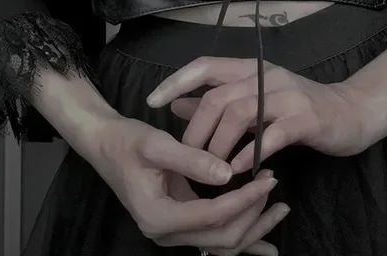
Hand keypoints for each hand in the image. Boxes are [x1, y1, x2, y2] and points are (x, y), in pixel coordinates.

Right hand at [90, 115, 289, 253]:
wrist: (106, 144)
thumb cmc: (129, 141)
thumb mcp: (157, 144)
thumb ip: (192, 159)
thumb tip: (227, 174)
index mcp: (159, 216)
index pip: (213, 215)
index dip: (244, 199)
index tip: (267, 178)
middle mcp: (166, 233)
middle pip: (222, 239)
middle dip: (254, 215)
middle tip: (273, 184)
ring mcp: (173, 233)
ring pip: (222, 245)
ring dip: (253, 229)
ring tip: (280, 208)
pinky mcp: (180, 224)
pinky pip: (214, 240)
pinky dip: (241, 239)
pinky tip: (265, 243)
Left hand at [146, 57, 369, 173]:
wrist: (352, 112)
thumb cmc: (299, 107)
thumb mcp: (256, 99)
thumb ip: (218, 100)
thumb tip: (176, 102)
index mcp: (251, 69)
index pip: (206, 65)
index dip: (176, 80)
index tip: (151, 101)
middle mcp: (267, 76)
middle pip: (218, 96)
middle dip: (196, 128)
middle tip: (187, 156)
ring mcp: (287, 95)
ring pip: (240, 113)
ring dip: (219, 145)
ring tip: (212, 169)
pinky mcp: (306, 119)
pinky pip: (272, 135)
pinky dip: (251, 153)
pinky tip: (241, 170)